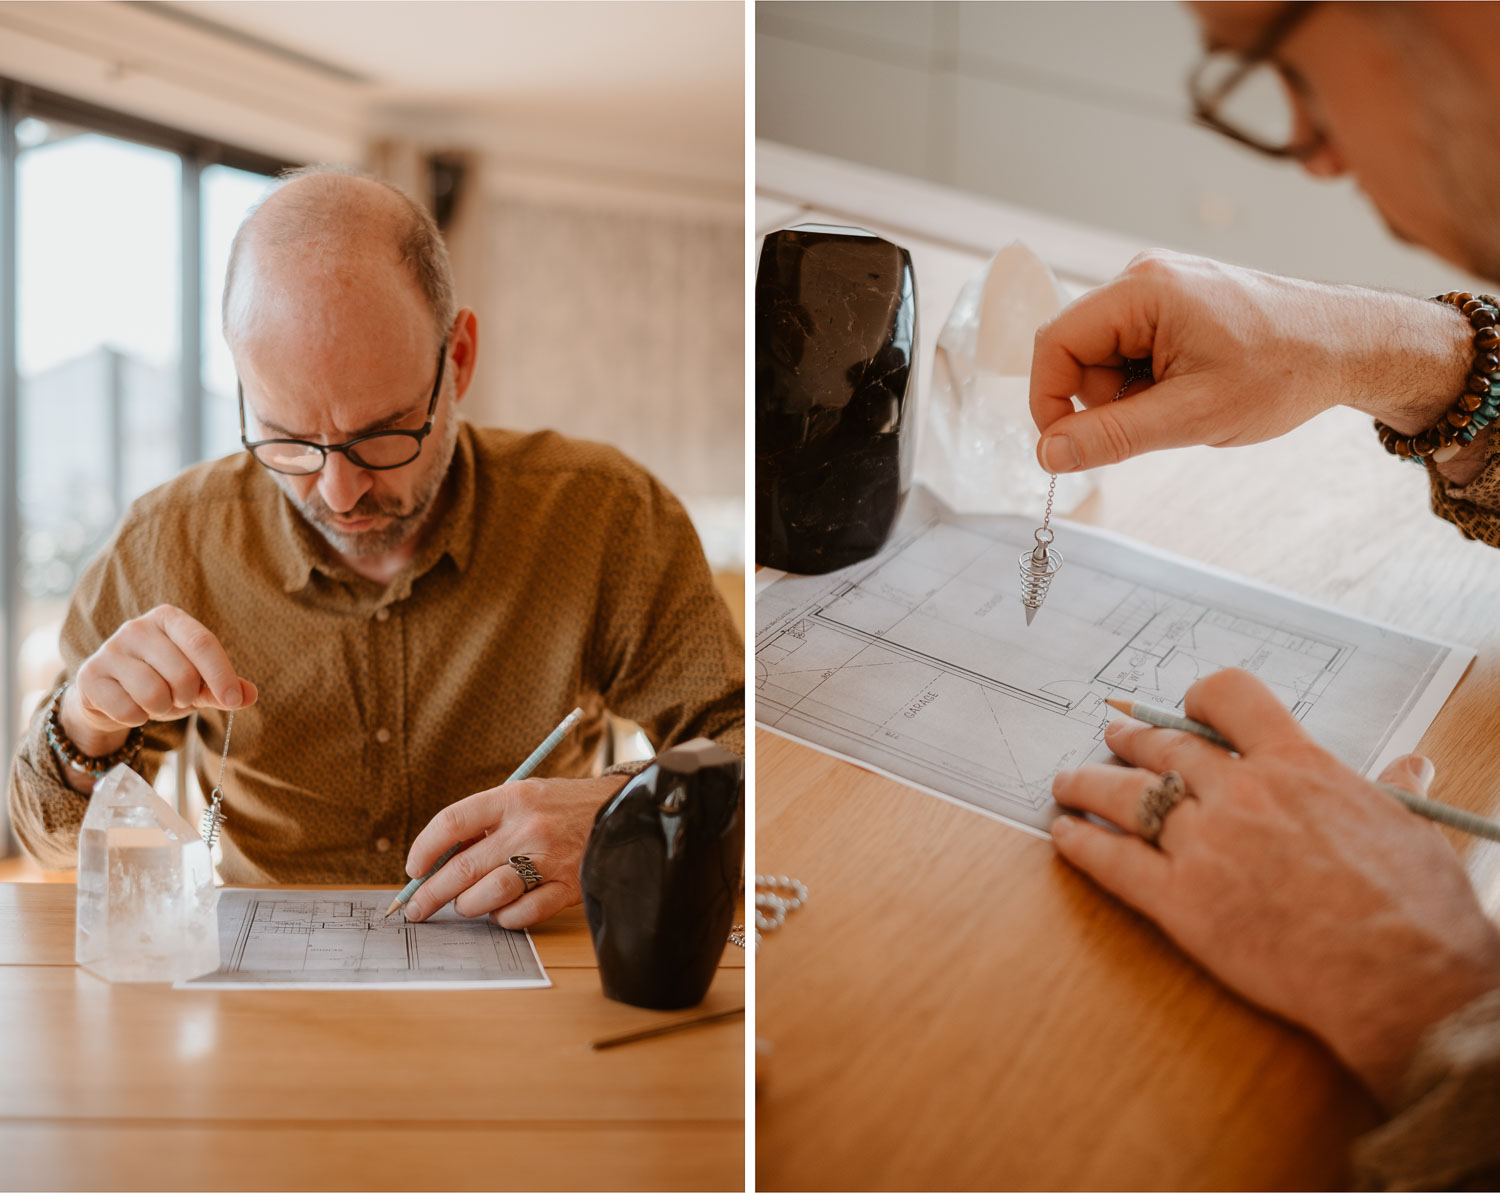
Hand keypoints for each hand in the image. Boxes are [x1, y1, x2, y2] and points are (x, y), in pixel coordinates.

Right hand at [64, 604, 257, 755]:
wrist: (109, 696)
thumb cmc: (161, 682)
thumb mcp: (197, 682)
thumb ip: (223, 687)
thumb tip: (250, 695)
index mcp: (169, 619)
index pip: (203, 643)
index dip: (222, 675)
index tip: (234, 701)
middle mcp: (137, 627)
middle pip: (182, 673)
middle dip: (187, 697)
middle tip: (178, 698)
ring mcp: (110, 649)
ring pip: (154, 694)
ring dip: (162, 709)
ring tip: (155, 702)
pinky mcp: (90, 675)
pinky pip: (129, 710)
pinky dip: (138, 718)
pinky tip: (131, 707)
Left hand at [401, 774, 628, 928]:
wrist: (624, 810)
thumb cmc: (564, 806)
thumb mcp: (526, 795)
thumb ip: (488, 822)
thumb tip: (438, 861)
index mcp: (513, 797)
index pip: (452, 822)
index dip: (424, 849)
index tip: (413, 869)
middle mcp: (529, 827)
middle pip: (464, 866)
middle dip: (431, 893)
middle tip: (416, 908)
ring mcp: (550, 858)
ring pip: (489, 893)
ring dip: (468, 906)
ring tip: (465, 906)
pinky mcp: (569, 885)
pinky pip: (523, 913)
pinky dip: (504, 919)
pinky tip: (501, 913)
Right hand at [1029, 249, 1481, 478]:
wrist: (1348, 346)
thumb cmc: (1283, 371)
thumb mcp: (1191, 416)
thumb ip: (1111, 436)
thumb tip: (1048, 454)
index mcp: (1142, 289)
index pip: (1054, 344)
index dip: (1049, 401)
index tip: (1065, 448)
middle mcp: (1142, 277)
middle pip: (1075, 350)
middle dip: (1099, 399)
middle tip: (1154, 421)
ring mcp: (1157, 287)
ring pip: (1102, 355)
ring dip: (1126, 393)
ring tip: (1183, 401)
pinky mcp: (1171, 303)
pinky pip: (1129, 350)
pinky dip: (1146, 381)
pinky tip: (1189, 386)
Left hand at [1049, 668, 1499, 1107]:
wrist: (1403, 982)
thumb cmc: (1417, 910)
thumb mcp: (1414, 829)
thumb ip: (1396, 789)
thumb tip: (1412, 765)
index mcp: (1297, 765)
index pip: (1230, 698)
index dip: (1199, 698)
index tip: (1183, 707)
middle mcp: (1241, 794)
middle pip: (1164, 749)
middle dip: (1130, 740)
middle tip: (1109, 736)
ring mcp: (1204, 846)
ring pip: (1126, 797)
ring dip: (1087, 783)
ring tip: (1066, 781)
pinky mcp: (1180, 902)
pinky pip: (1114, 863)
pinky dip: (1081, 846)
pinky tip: (1064, 836)